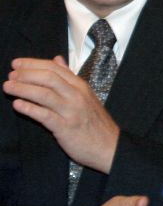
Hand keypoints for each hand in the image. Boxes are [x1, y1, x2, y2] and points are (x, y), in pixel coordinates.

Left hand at [2, 56, 118, 172]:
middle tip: (11, 74)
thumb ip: (70, 77)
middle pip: (49, 78)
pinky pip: (45, 116)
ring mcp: (72, 111)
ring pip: (44, 94)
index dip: (33, 63)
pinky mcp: (66, 128)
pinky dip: (30, 109)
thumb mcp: (86, 95)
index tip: (17, 63)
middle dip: (26, 74)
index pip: (55, 68)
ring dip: (23, 89)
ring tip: (8, 86)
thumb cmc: (95, 122)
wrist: (110, 146)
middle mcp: (77, 95)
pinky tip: (18, 104)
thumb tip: (57, 59)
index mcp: (81, 86)